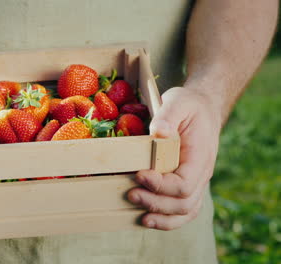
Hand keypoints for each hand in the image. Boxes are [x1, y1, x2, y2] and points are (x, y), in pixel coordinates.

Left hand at [128, 87, 221, 229]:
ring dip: (162, 217)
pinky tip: (147, 218)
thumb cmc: (189, 105)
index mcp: (200, 156)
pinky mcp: (186, 184)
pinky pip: (182, 210)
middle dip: (156, 202)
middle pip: (184, 203)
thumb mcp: (179, 102)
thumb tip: (158, 133)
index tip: (140, 174)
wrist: (202, 108)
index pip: (185, 183)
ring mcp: (196, 181)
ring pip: (185, 212)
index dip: (162, 185)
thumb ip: (168, 116)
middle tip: (131, 194)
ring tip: (140, 216)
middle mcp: (201, 173)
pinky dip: (166, 219)